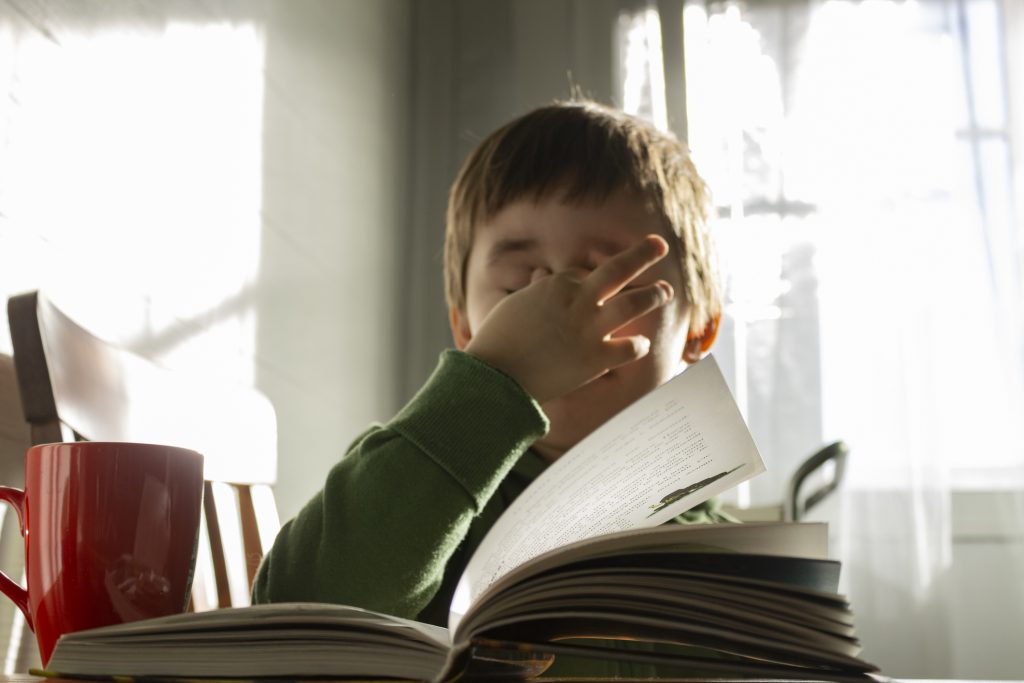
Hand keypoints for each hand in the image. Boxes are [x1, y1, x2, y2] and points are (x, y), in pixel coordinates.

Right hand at [464, 235, 674, 402]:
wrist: (497, 376)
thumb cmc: (499, 339)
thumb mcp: (516, 304)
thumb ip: (536, 289)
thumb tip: (542, 273)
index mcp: (557, 284)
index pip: (584, 272)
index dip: (591, 277)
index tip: (596, 281)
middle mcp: (579, 301)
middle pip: (619, 270)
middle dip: (643, 254)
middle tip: (660, 245)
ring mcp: (590, 329)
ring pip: (635, 303)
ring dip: (653, 295)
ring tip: (665, 291)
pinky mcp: (596, 359)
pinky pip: (631, 347)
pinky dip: (638, 345)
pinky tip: (641, 344)